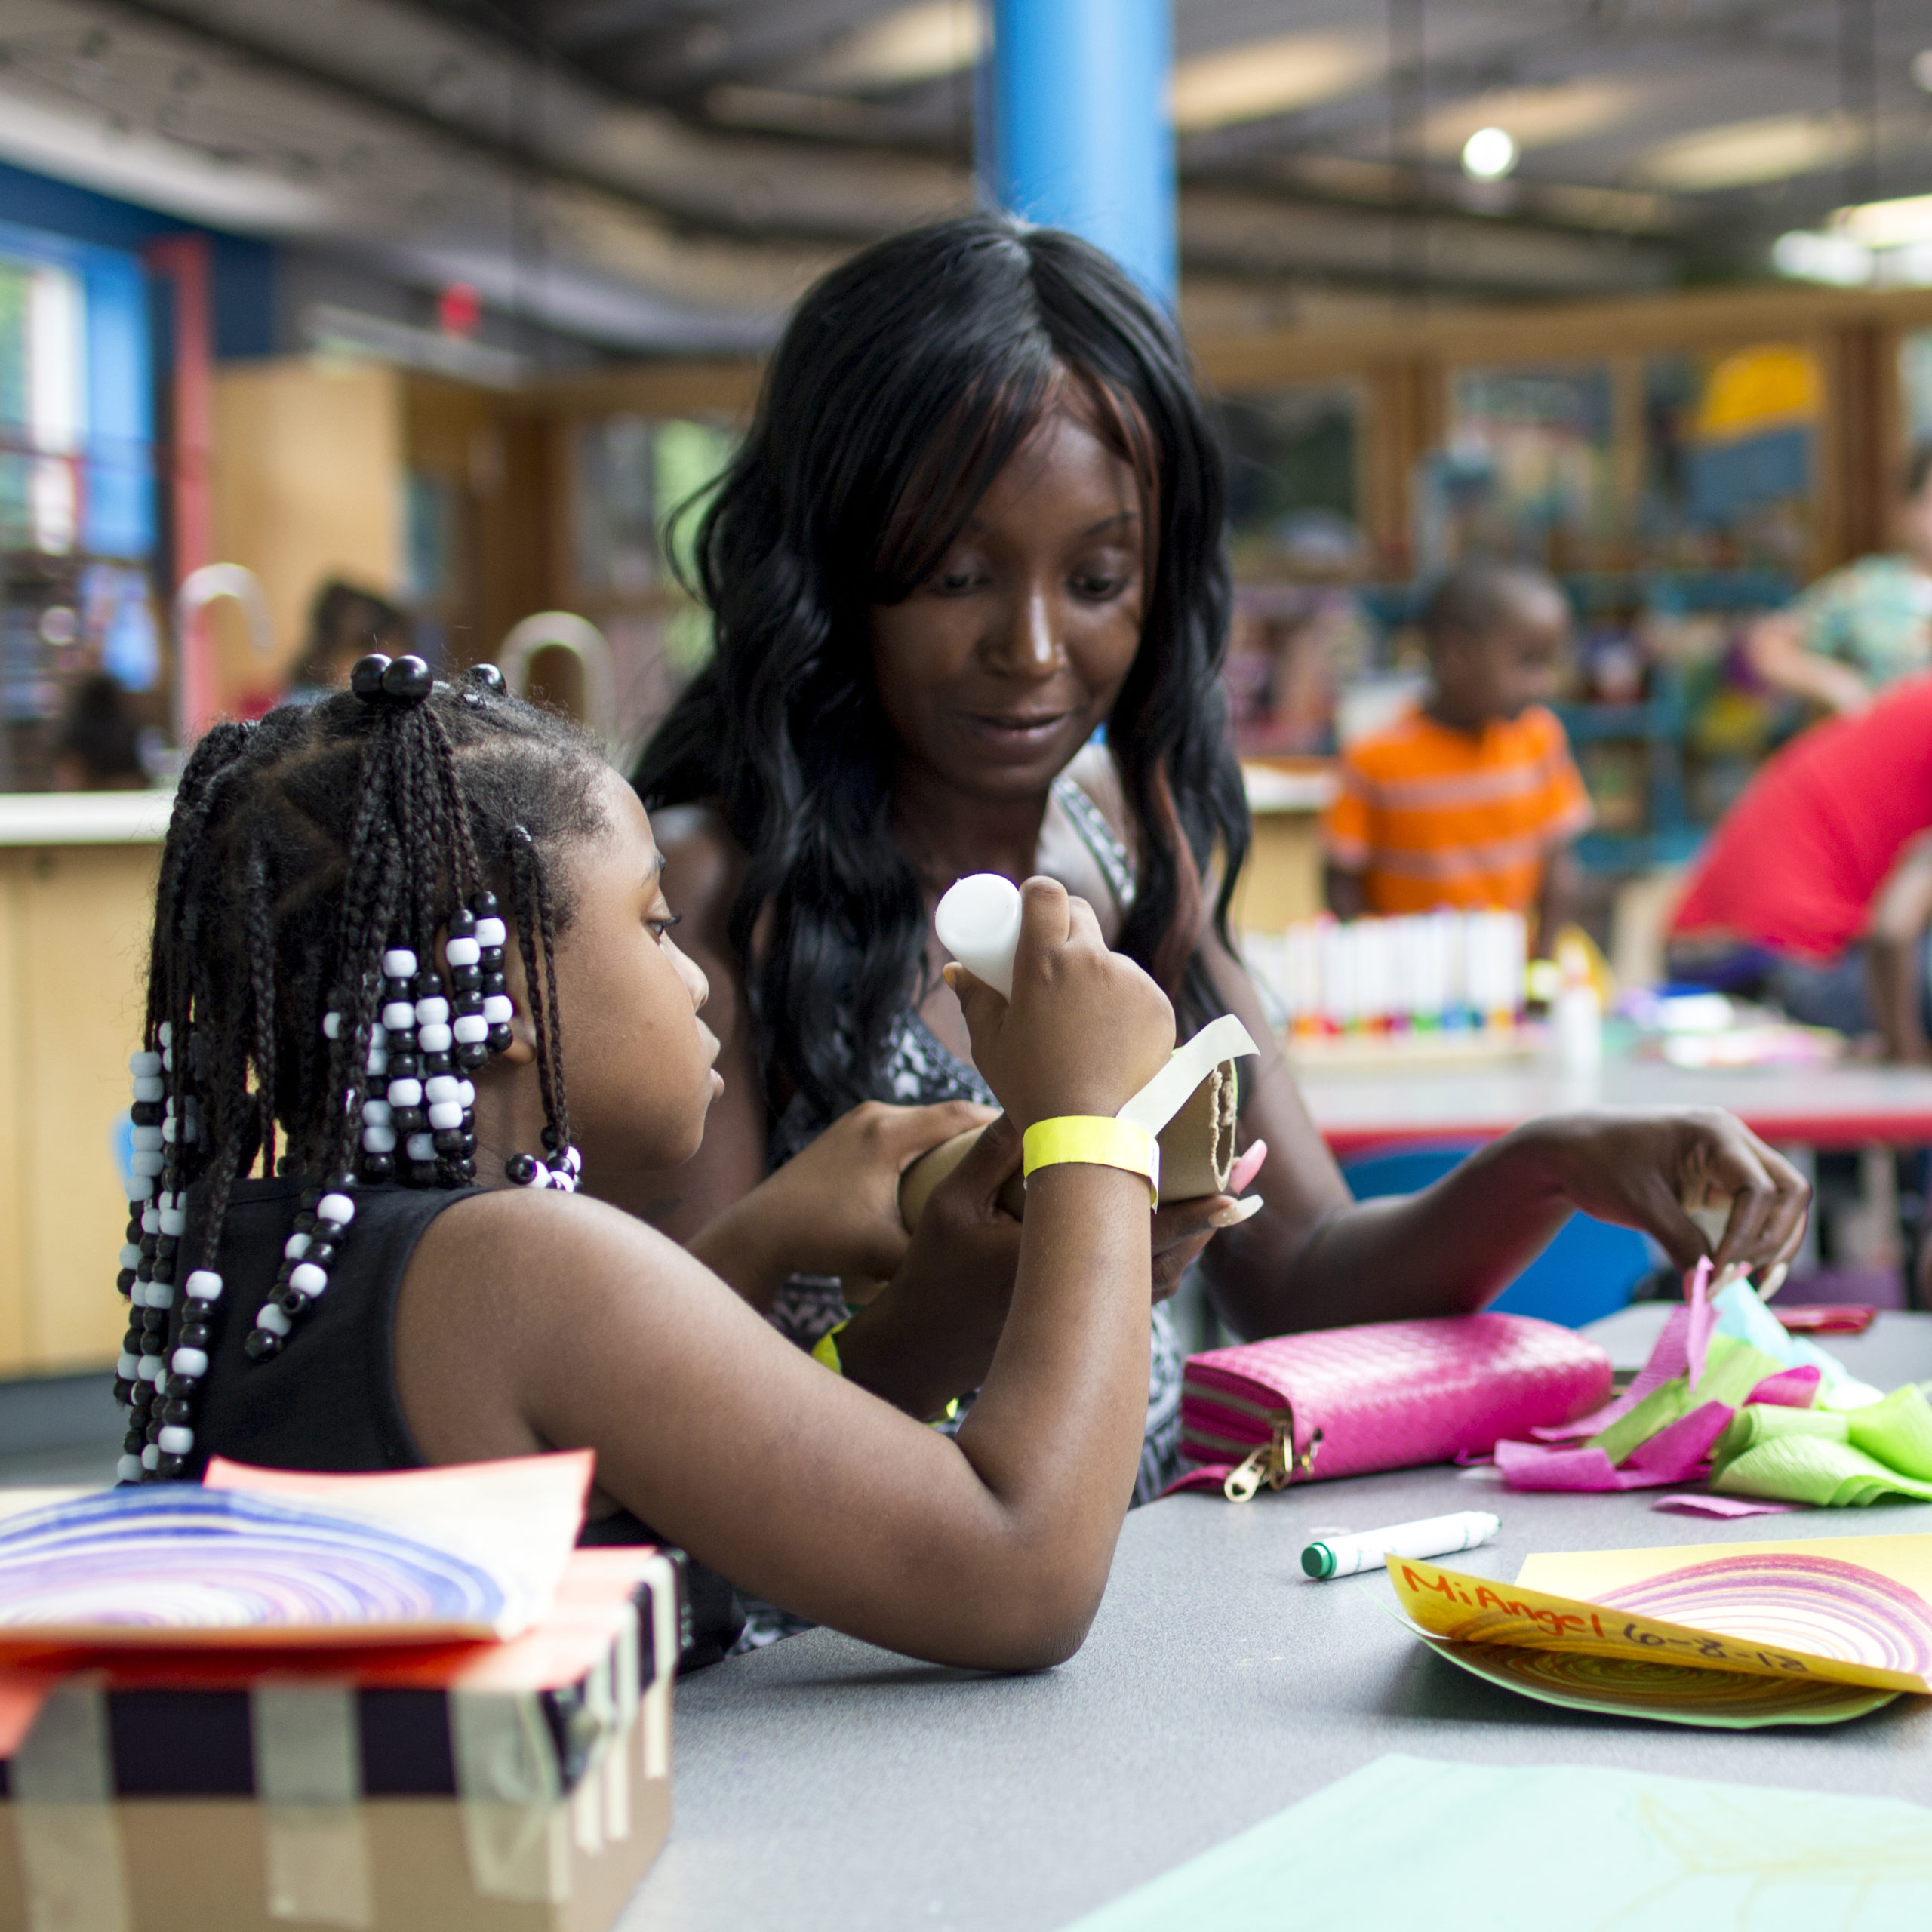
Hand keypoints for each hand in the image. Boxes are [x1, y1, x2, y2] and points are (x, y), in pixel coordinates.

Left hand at [691, 1099, 994, 1304]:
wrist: (759, 1232)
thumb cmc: (820, 1240)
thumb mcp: (886, 1254)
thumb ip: (935, 1257)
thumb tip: (991, 1271)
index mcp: (888, 1133)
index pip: (959, 1115)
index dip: (999, 1125)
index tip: (1033, 1138)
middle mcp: (873, 1116)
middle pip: (944, 1113)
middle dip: (981, 1132)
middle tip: (1021, 1152)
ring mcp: (857, 1121)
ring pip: (921, 1120)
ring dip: (951, 1136)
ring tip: (987, 1161)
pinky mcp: (846, 1133)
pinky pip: (900, 1128)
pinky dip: (925, 1141)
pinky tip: (942, 1166)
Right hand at [840, 1117, 1244, 1413]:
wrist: (920, 1350)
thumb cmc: (931, 1274)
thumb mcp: (951, 1203)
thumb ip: (993, 1150)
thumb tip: (1035, 1099)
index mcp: (1058, 1262)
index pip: (1142, 1233)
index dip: (1195, 1210)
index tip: (1238, 1190)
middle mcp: (1085, 1296)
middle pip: (1171, 1251)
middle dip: (1215, 1211)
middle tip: (1252, 1171)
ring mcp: (1088, 1315)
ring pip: (1164, 1273)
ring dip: (1198, 1232)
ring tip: (1231, 1191)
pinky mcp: (1084, 1323)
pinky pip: (1144, 1289)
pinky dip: (1171, 1254)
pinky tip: (1184, 1226)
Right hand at [948, 878, 1173, 1129]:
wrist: (1088, 1131)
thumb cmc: (1028, 1088)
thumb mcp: (988, 1043)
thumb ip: (973, 998)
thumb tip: (956, 969)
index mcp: (1044, 962)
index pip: (1047, 894)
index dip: (1038, 894)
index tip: (1031, 909)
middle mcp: (1092, 961)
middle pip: (1081, 914)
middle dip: (1066, 926)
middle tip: (1052, 959)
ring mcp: (1131, 982)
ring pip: (1110, 958)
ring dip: (1095, 973)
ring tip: (1081, 1021)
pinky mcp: (1159, 1006)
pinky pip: (1137, 990)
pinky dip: (1123, 1003)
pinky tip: (1111, 1037)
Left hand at [1516, 1107, 1809, 1276]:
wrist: (1569, 1150)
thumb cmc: (1599, 1166)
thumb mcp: (1640, 1207)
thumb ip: (1680, 1246)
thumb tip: (1706, 1294)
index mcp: (1715, 1133)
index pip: (1760, 1189)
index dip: (1747, 1237)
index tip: (1719, 1273)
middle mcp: (1732, 1140)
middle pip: (1790, 1192)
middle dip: (1775, 1240)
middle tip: (1743, 1280)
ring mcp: (1731, 1159)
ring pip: (1782, 1203)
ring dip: (1774, 1244)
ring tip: (1751, 1286)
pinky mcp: (1722, 1180)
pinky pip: (1758, 1211)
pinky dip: (1756, 1241)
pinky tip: (1741, 1273)